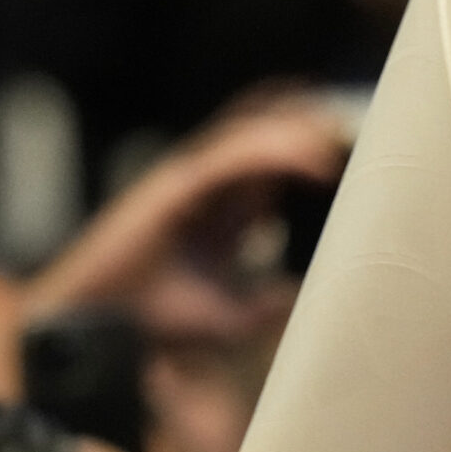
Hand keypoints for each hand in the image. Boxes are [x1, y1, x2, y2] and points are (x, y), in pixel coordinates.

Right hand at [26, 94, 350, 344]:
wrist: (100, 327)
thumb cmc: (151, 321)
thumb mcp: (225, 318)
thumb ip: (262, 308)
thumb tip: (296, 298)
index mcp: (212, 208)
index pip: (261, 164)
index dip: (299, 149)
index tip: (342, 148)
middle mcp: (200, 186)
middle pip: (257, 137)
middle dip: (302, 124)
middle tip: (350, 124)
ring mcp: (186, 180)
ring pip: (249, 137)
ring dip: (296, 130)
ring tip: (338, 132)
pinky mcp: (175, 185)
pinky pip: (232, 157)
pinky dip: (273, 150)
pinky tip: (311, 155)